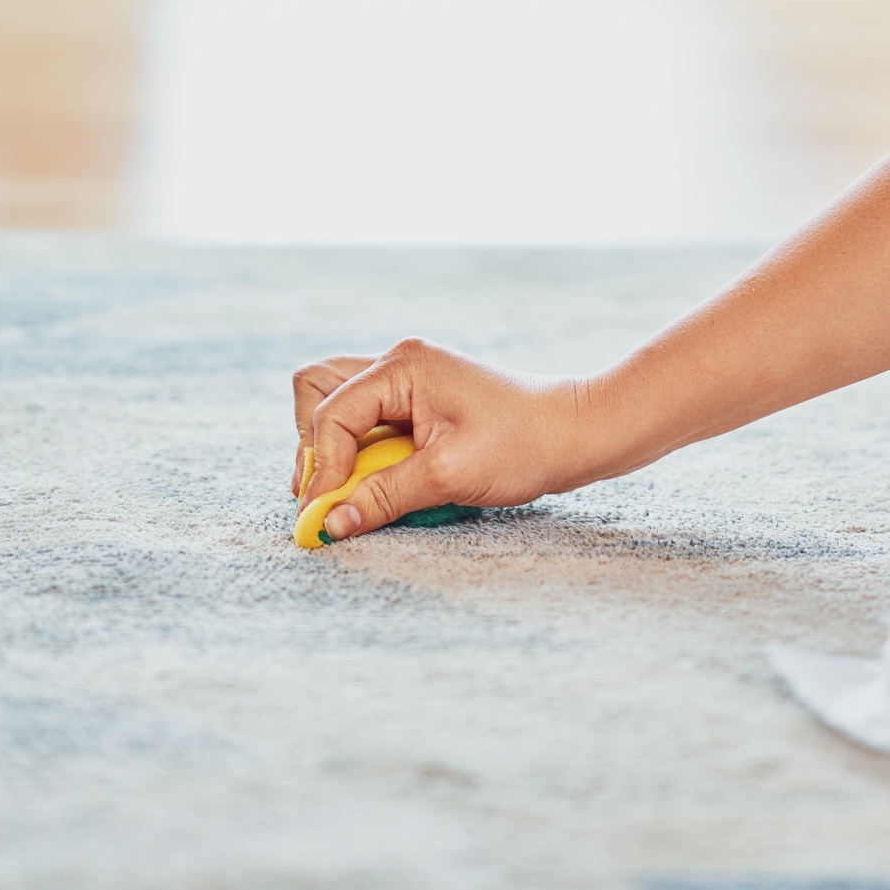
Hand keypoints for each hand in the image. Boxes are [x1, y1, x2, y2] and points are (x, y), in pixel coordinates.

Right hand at [291, 339, 595, 541]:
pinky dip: (358, 450)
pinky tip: (374, 480)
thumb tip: (330, 524)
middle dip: (312, 443)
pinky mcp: (418, 402)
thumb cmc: (524, 445)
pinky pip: (366, 419)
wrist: (577, 434)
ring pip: (336, 401)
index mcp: (402, 367)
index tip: (324, 516)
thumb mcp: (449, 476)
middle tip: (327, 491)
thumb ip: (383, 497)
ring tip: (346, 489)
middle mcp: (398, 364)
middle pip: (316, 389)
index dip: (322, 469)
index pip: (331, 415)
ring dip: (331, 446)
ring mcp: (407, 380)